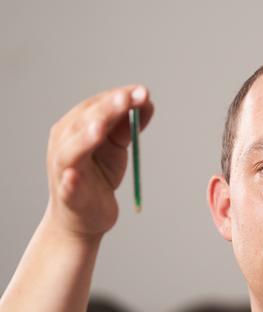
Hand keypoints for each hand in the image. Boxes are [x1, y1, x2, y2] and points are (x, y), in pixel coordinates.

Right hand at [44, 85, 153, 238]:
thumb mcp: (116, 146)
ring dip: (85, 138)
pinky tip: (73, 176)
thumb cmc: (99, 175)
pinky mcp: (69, 195)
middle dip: (107, 109)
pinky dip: (70, 180)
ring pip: (72, 150)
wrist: (84, 217)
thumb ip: (128, 124)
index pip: (96, 105)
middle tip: (126, 99)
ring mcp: (64, 169)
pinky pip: (68, 186)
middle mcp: (65, 143)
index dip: (119, 97)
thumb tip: (147, 100)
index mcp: (76, 127)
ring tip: (100, 129)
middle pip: (84, 122)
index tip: (142, 91)